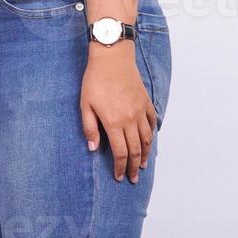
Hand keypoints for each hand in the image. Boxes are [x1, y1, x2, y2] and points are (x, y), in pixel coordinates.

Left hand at [80, 45, 157, 183]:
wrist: (112, 58)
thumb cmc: (95, 80)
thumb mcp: (85, 104)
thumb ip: (90, 128)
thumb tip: (93, 149)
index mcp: (114, 123)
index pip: (120, 153)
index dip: (120, 167)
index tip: (120, 177)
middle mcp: (130, 120)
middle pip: (135, 150)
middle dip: (134, 167)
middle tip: (134, 178)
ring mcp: (140, 111)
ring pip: (147, 139)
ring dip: (146, 154)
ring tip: (143, 165)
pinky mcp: (146, 102)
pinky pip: (152, 122)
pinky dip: (152, 134)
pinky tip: (149, 140)